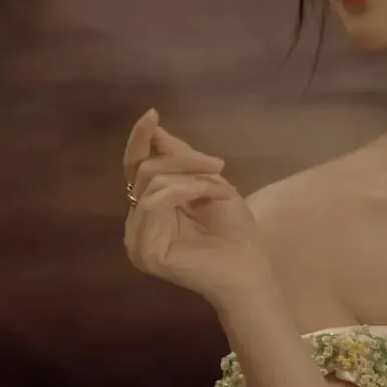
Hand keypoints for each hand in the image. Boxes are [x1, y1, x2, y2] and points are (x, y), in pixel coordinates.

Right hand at [122, 109, 273, 306]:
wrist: (251, 271)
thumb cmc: (236, 232)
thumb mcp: (208, 183)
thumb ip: (180, 158)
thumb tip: (154, 128)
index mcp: (150, 209)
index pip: (135, 168)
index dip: (140, 140)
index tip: (152, 114)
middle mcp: (138, 223)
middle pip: (145, 169)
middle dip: (182, 159)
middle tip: (217, 165)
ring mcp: (137, 240)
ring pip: (150, 182)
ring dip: (189, 176)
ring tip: (219, 185)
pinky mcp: (145, 251)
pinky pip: (154, 204)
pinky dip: (184, 190)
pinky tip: (209, 193)